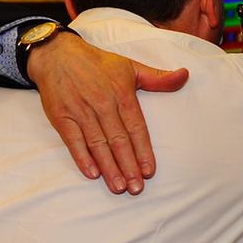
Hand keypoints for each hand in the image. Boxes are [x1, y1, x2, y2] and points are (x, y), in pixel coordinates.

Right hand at [27, 32, 188, 193]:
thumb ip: (158, 78)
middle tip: (136, 188)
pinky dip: (82, 157)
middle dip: (128, 166)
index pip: (136, 127)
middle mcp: (102, 103)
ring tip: (118, 187)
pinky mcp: (61, 116)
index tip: (149, 171)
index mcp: (122, 93)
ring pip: (98, 144)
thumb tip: (185, 75)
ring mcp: (80, 110)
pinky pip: (73, 140)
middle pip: (118, 140)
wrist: (57, 54)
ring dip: (109, 167)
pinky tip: (93, 173)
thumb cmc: (97, 63)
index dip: (143, 151)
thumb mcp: (130, 66)